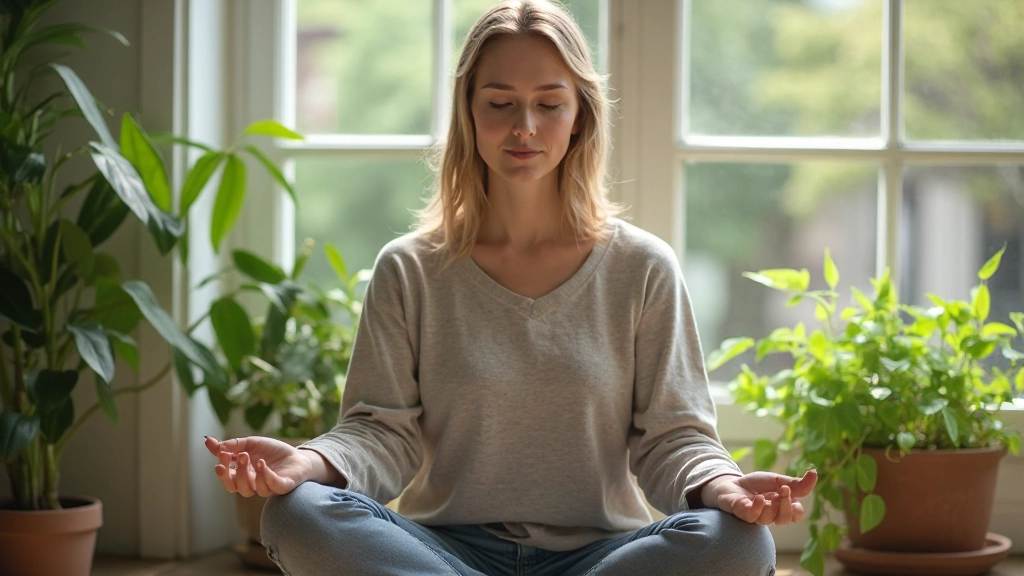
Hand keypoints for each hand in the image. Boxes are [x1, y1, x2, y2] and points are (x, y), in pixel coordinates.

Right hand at [205, 436, 315, 496]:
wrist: (298, 456)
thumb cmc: (273, 452)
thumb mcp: (250, 444)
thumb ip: (231, 445)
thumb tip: (208, 441)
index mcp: (243, 476)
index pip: (227, 477)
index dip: (222, 469)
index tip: (221, 453)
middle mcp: (252, 485)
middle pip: (236, 486)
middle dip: (230, 473)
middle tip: (231, 456)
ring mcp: (266, 487)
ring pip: (250, 490)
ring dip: (245, 473)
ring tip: (247, 456)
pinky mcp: (281, 487)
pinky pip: (271, 486)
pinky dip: (264, 476)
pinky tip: (261, 464)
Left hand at [702, 470, 816, 525]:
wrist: (729, 483)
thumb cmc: (754, 485)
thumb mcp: (776, 480)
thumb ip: (795, 483)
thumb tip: (815, 473)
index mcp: (781, 507)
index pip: (796, 514)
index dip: (797, 508)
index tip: (794, 492)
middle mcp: (770, 515)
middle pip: (784, 519)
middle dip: (786, 506)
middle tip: (784, 490)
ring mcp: (755, 516)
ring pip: (768, 519)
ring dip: (771, 506)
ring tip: (769, 495)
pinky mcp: (741, 513)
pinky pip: (751, 516)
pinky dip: (757, 508)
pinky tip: (759, 499)